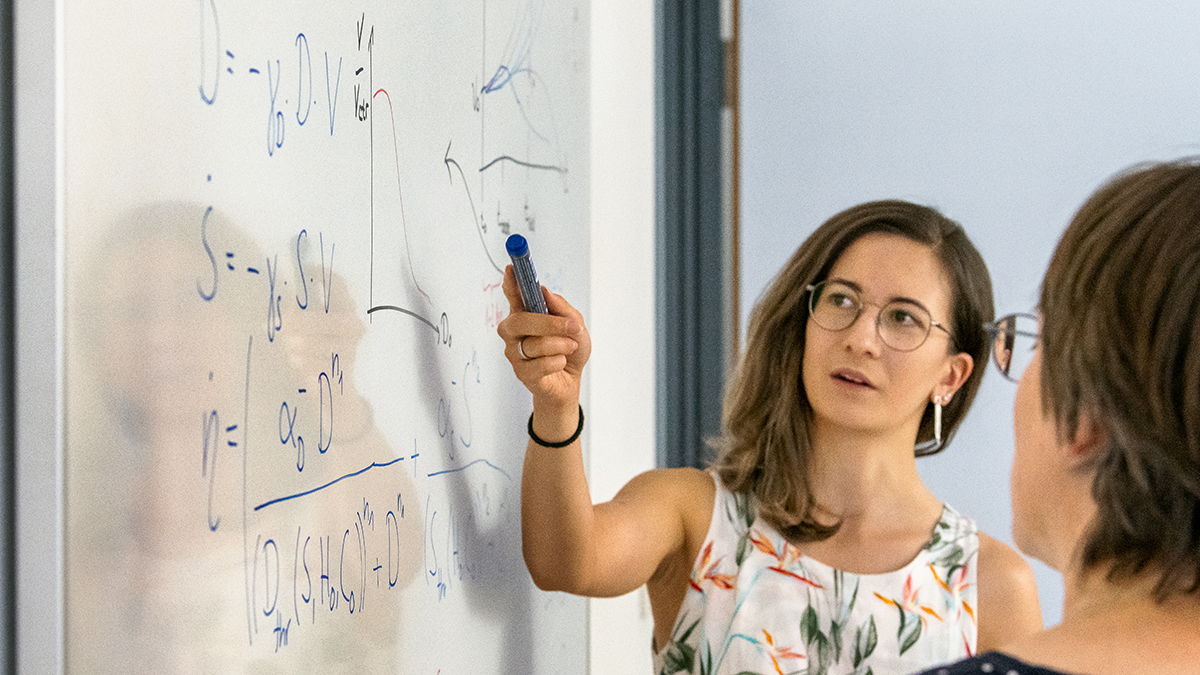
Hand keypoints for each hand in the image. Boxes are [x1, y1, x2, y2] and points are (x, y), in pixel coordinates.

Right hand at [497, 265, 590, 409]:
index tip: (511, 269)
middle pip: (520, 320)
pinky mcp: (521, 372)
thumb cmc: (569, 349)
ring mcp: (514, 352)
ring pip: (535, 344)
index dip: (510, 282)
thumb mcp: (575, 324)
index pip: (513, 294)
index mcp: (525, 313)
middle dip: (550, 323)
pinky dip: (558, 362)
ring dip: (561, 345)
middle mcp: (514, 331)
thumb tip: (544, 291)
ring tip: (569, 347)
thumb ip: (561, 308)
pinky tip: (560, 363)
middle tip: (571, 327)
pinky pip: (540, 364)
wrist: (570, 380)